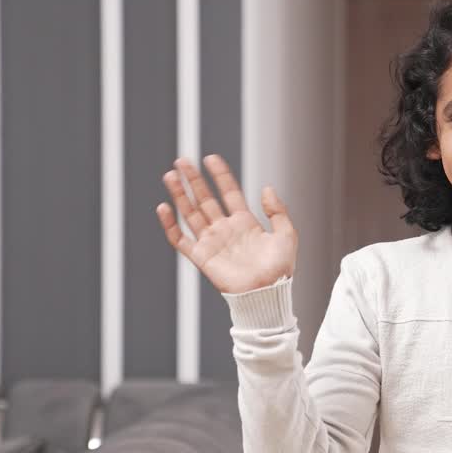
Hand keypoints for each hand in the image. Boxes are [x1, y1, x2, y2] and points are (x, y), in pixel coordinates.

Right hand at [156, 154, 297, 294]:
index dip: (220, 175)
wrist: (267, 294)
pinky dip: (170, 225)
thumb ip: (278, 210)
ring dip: (180, 195)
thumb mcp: (286, 234)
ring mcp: (212, 242)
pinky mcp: (202, 257)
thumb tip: (267, 188)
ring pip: (191, 213)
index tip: (210, 158)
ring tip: (170, 175)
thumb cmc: (280, 270)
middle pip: (205, 199)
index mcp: (245, 223)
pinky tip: (164, 208)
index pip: (229, 193)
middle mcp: (226, 230)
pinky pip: (181, 239)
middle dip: (193, 180)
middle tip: (182, 161)